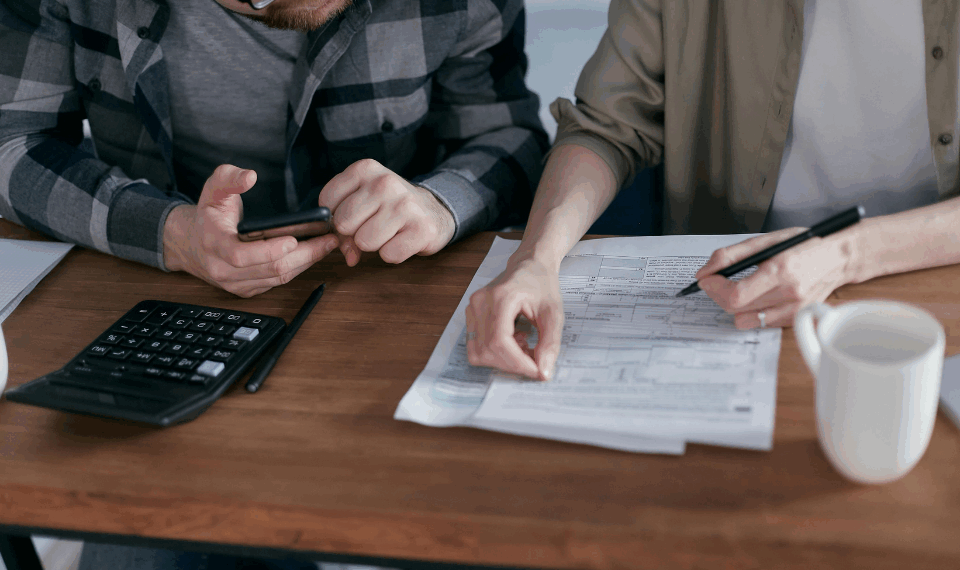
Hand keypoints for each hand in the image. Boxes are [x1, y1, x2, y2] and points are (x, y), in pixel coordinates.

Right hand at [163, 164, 339, 296]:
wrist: (191, 245)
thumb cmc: (208, 215)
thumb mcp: (212, 190)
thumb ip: (229, 178)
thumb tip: (250, 176)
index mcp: (213, 244)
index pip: (241, 255)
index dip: (269, 249)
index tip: (294, 238)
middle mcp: (223, 269)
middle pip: (270, 269)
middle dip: (304, 255)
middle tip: (329, 239)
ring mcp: (236, 283)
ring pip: (278, 278)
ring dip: (307, 262)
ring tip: (328, 245)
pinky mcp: (248, 290)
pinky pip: (278, 282)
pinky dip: (299, 269)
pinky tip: (314, 254)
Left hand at [319, 159, 454, 265]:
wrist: (433, 210)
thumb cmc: (390, 207)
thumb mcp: (363, 200)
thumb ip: (343, 224)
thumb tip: (349, 255)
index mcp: (365, 169)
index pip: (327, 202)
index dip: (335, 216)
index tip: (353, 216)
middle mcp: (385, 183)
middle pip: (344, 223)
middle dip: (354, 233)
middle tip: (371, 226)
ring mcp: (405, 205)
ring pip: (365, 242)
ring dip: (374, 245)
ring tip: (388, 232)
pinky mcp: (422, 229)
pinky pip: (389, 255)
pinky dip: (393, 254)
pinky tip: (402, 240)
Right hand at [464, 258, 563, 380]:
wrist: (529, 265)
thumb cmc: (542, 284)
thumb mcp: (554, 313)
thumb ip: (550, 343)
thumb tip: (543, 372)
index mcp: (501, 297)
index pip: (500, 342)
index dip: (518, 363)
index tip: (537, 371)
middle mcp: (481, 302)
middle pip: (488, 350)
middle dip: (513, 364)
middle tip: (535, 360)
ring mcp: (472, 308)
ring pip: (478, 352)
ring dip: (503, 360)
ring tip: (523, 345)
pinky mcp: (470, 314)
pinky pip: (476, 346)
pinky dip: (495, 353)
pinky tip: (513, 341)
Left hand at [696, 227, 858, 327]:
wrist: (839, 258)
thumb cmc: (804, 245)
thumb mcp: (767, 240)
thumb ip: (732, 255)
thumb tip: (705, 272)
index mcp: (781, 269)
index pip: (737, 294)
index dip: (714, 289)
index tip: (706, 280)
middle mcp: (790, 293)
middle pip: (737, 309)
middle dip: (718, 295)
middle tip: (717, 281)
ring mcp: (794, 310)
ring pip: (745, 320)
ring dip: (734, 305)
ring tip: (739, 289)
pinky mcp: (796, 319)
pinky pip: (760, 323)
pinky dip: (752, 311)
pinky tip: (758, 296)